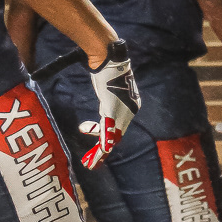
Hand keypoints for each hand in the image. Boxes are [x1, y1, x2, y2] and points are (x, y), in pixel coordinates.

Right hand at [81, 40, 140, 169]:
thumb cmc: (107, 69)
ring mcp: (122, 111)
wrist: (108, 58)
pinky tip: (99, 153)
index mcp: (131, 105)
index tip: (94, 140)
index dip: (105, 136)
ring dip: (101, 152)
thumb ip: (108, 96)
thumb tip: (103, 95)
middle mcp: (130, 110)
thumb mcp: (108, 86)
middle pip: (116, 135)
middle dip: (103, 150)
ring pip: (112, 137)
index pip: (118, 126)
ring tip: (90, 163)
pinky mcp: (113, 111)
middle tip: (92, 162)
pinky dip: (103, 143)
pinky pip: (108, 131)